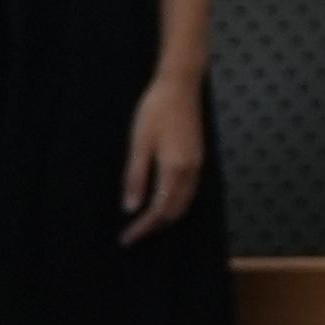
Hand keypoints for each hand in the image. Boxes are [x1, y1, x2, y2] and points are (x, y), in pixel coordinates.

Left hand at [120, 72, 208, 240]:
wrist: (180, 85)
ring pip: (186, 202)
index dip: (144, 227)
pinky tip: (161, 202)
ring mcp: (198, 164)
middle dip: (155, 227)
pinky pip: (190, 191)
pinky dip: (176, 204)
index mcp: (175, 168)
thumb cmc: (154, 112)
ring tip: (145, 224)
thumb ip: (136, 178)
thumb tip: (130, 208)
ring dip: (167, 217)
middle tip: (133, 235)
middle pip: (176, 210)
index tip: (126, 239)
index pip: (160, 209)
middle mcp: (191, 170)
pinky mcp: (198, 157)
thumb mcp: (139, 144)